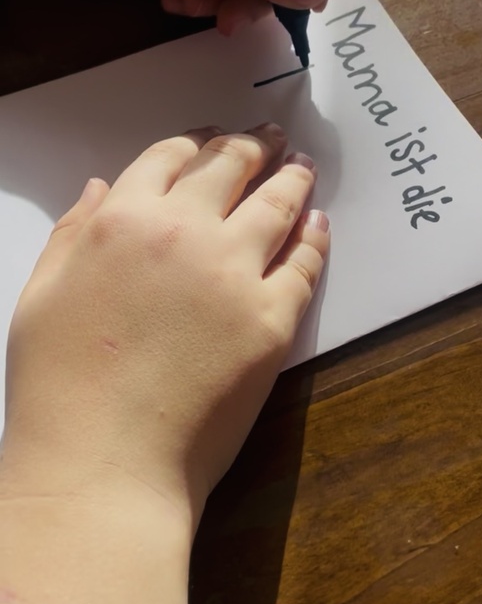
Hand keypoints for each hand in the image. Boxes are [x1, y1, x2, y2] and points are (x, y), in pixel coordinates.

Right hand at [2, 123, 328, 524]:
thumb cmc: (59, 390)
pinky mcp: (274, 321)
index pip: (168, 159)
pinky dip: (315, 238)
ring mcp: (236, 275)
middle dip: (252, 145)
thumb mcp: (41, 296)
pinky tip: (318, 225)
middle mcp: (185, 234)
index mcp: (123, 222)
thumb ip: (73, 233)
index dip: (194, 141)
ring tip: (302, 165)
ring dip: (293, 178)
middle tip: (269, 137)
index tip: (210, 137)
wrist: (106, 466)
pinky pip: (304, 265)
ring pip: (278, 204)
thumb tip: (104, 187)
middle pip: (230, 168)